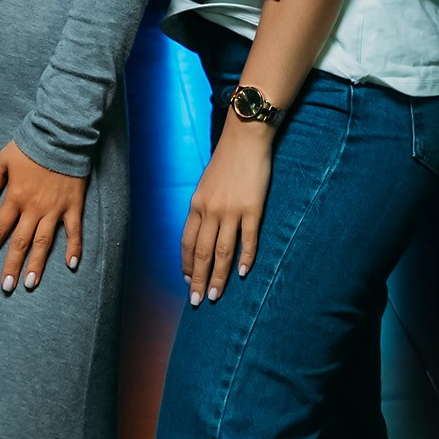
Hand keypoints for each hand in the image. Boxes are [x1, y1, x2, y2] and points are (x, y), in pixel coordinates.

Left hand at [0, 140, 86, 293]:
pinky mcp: (73, 206)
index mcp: (15, 197)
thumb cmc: (31, 145)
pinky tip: (71, 264)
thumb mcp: (3, 158)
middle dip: (12, 266)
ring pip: (44, 242)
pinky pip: (74, 231)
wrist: (61, 135)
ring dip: (37, 264)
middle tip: (7, 287)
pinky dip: (74, 247)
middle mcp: (33, 208)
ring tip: (31, 284)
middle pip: (20, 242)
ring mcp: (55, 209)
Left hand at [182, 116, 272, 304]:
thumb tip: (203, 230)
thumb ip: (204, 208)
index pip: (187, 242)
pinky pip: (248, 239)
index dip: (186, 265)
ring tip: (214, 295)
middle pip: (201, 253)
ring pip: (222, 252)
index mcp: (197, 205)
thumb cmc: (226, 161)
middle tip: (196, 300)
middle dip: (197, 279)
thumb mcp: (206, 185)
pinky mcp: (252, 208)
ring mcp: (231, 211)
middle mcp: (210, 210)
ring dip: (218, 276)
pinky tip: (243, 273)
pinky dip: (245, 258)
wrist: (245, 138)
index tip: (187, 280)